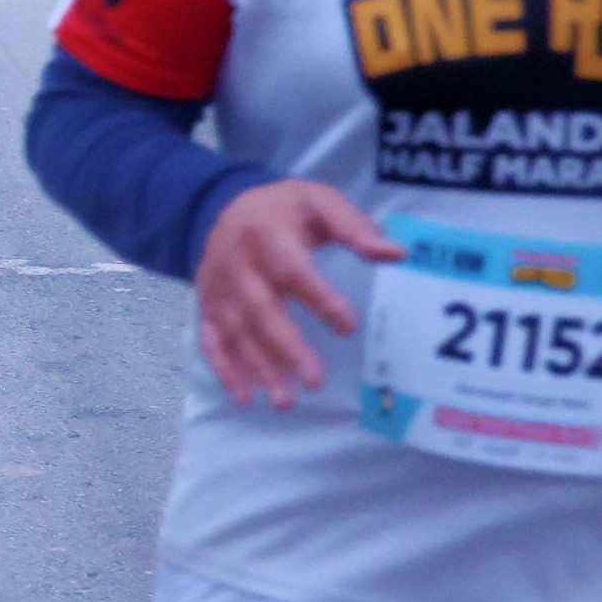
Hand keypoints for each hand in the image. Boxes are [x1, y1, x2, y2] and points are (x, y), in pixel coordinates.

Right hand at [193, 180, 403, 407]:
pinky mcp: (206, 305)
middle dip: (286, 347)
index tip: (347, 327)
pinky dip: (224, 370)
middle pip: (261, 310)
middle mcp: (237, 264)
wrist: (224, 206)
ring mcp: (217, 288)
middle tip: (315, 380)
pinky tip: (244, 397)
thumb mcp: (318, 200)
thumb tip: (395, 253)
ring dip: (259, 368)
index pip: (293, 271)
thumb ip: (353, 225)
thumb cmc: (283, 209)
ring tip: (285, 401)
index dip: (319, 299)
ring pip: (237, 332)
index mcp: (267, 234)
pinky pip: (211, 340)